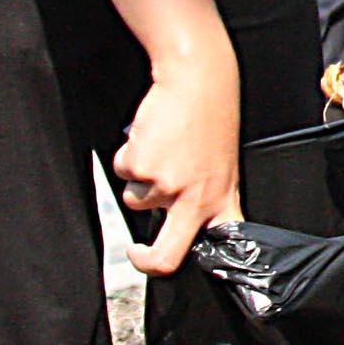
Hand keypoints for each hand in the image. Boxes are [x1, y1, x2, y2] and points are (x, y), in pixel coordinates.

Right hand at [114, 46, 241, 274]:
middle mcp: (194, 201)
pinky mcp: (141, 167)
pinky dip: (128, 153)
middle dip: (144, 261)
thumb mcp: (222, 168)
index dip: (184, 263)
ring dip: (138, 176)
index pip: (210, 249)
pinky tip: (150, 135)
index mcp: (221, 202)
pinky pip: (121, 170)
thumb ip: (206, 199)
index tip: (164, 259)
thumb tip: (179, 225)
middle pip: (164, 257)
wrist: (198, 81)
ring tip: (161, 147)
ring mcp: (166, 186)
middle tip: (135, 252)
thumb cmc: (209, 122)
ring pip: (134, 199)